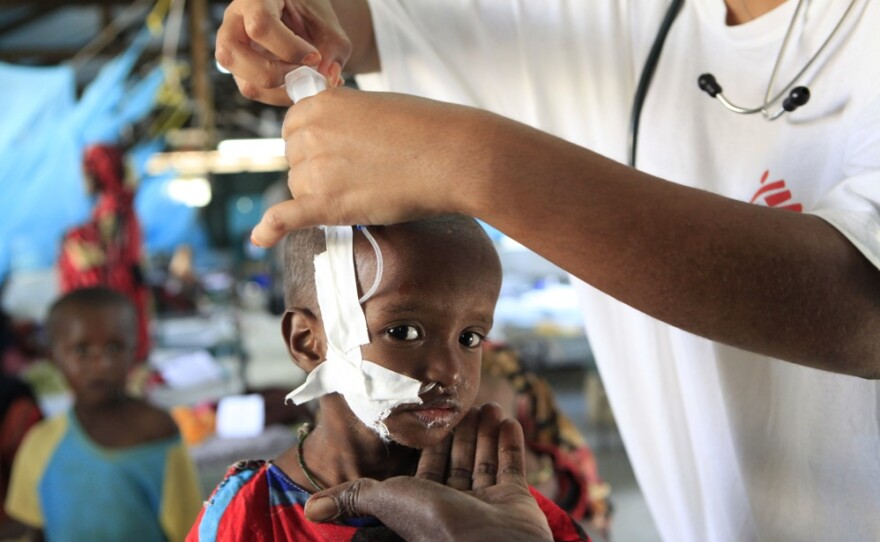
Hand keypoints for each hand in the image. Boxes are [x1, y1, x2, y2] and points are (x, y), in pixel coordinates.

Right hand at [215, 0, 350, 104]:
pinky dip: (282, 96)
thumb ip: (333, 50)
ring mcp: (233, 50)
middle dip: (275, 74)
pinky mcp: (241, 72)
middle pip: (232, 55)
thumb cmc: (312, 16)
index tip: (314, 57)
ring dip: (280, 91)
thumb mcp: (328, 26)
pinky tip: (301, 85)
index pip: (259, 25)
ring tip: (307, 81)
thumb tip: (329, 79)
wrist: (304, 20)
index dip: (289, 48)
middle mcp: (234, 23)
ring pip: (244, 82)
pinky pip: (255, 91)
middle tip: (304, 73)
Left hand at [252, 89, 500, 245]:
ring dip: (323, 194)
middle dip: (319, 169)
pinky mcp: (328, 204)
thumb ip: (342, 120)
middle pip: (294, 161)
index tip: (341, 151)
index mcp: (319, 104)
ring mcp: (317, 169)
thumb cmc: (425, 130)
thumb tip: (328, 146)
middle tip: (363, 171)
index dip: (315, 144)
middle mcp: (310, 133)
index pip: (293, 129)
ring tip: (368, 188)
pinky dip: (272, 229)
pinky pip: (288, 217)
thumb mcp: (374, 106)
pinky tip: (260, 239)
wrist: (453, 155)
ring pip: (300, 189)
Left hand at [301, 405, 552, 541]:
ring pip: (486, 460)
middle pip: (460, 460)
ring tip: (489, 406)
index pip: (429, 465)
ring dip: (487, 432)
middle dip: (463, 431)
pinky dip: (510, 443)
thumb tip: (311, 508)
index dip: (433, 440)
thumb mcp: (390, 501)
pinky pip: (512, 467)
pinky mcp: (517, 501)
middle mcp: (458, 504)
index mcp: (426, 503)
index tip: (437, 415)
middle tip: (470, 403)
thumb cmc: (439, 526)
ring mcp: (490, 504)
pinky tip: (508, 420)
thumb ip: (353, 497)